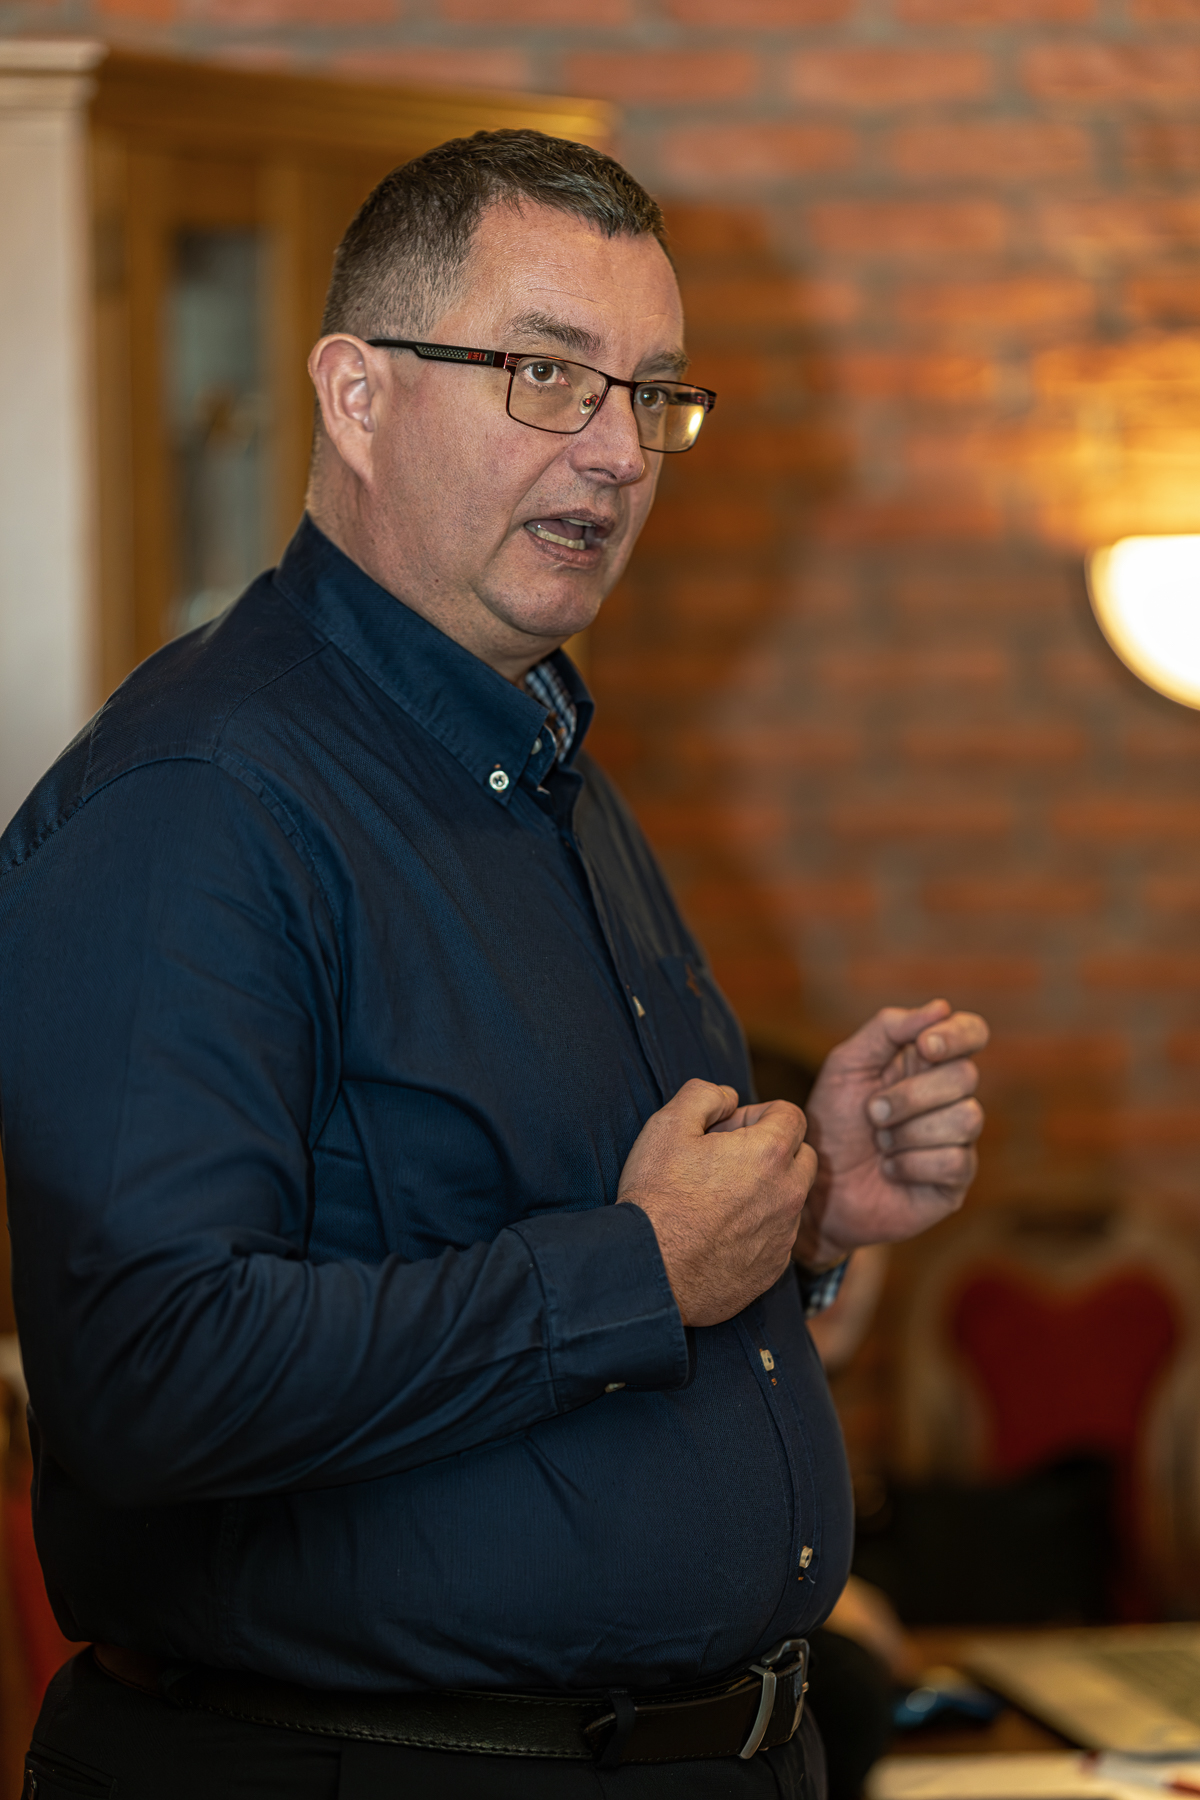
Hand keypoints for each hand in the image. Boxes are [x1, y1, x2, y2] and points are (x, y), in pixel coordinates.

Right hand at [617, 1078, 816, 1327]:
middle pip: (804, 1155)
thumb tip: (729, 1097)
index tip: (729, 1129)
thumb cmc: (657, 1197)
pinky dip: (759, 1227)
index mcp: (769, 1153)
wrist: (650, 1272)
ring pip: (792, 1198)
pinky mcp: (774, 1267)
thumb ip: (705, 1095)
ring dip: (769, 1189)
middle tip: (729, 1159)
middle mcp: (788, 1194)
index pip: (792, 1115)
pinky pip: (779, 1235)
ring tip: (720, 1198)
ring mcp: (784, 1235)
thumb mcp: (667, 1125)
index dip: (759, 1114)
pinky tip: (720, 1232)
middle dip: (776, 1148)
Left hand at [795, 999, 987, 1269]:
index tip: (925, 1047)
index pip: (971, 1032)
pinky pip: (954, 1161)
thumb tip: (941, 1008)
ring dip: (908, 1132)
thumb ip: (888, 1029)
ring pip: (966, 1119)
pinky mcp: (955, 1180)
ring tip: (881, 1144)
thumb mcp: (847, 1065)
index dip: (958, 1035)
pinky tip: (891, 1169)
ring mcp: (958, 1139)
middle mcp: (950, 1097)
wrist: (817, 1184)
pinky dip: (910, 1164)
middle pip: (965, 1078)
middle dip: (909, 1095)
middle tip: (872, 1113)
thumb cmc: (833, 1122)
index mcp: (927, 1062)